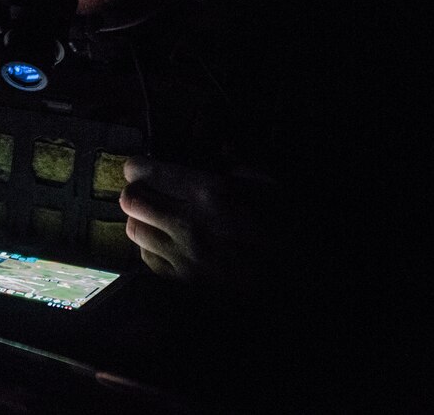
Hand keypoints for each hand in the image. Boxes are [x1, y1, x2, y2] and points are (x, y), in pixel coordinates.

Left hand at [119, 156, 280, 292]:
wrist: (301, 280)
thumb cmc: (289, 226)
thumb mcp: (267, 183)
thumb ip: (231, 162)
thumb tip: (209, 150)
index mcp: (208, 193)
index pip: (148, 172)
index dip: (139, 166)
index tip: (141, 166)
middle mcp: (187, 224)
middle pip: (132, 201)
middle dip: (135, 190)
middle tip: (146, 189)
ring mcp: (183, 256)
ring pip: (133, 230)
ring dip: (140, 218)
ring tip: (154, 215)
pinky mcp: (184, 282)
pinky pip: (147, 257)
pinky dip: (150, 246)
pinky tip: (166, 242)